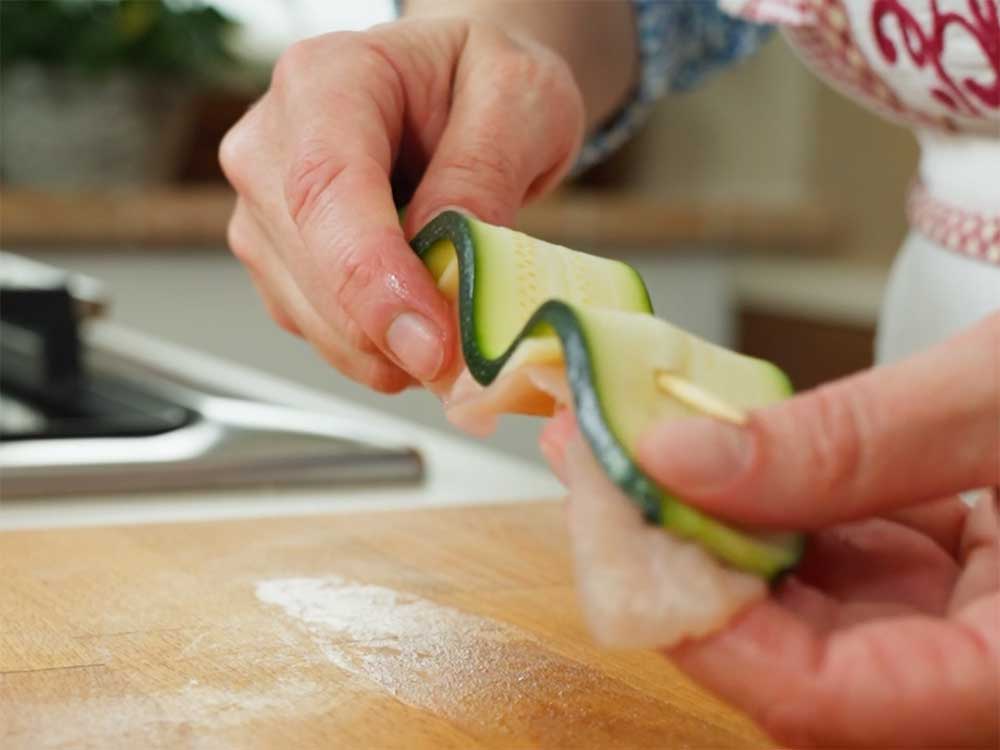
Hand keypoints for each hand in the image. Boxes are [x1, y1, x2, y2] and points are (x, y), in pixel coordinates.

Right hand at [219, 17, 584, 390]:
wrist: (457, 90)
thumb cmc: (480, 80)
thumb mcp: (517, 97)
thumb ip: (482, 172)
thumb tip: (447, 266)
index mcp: (326, 79)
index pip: (327, 188)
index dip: (373, 278)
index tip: (429, 343)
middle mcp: (273, 144)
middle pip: (310, 263)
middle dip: (388, 332)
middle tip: (468, 361)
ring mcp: (266, 209)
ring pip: (309, 314)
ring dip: (385, 350)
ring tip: (455, 331)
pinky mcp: (280, 262)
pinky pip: (319, 332)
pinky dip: (376, 351)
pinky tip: (420, 325)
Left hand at [541, 312, 999, 747]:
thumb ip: (850, 442)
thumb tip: (679, 457)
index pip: (836, 702)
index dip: (716, 633)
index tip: (628, 537)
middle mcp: (984, 670)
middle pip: (797, 663)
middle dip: (684, 568)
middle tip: (597, 474)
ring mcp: (961, 626)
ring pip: (801, 610)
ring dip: (710, 532)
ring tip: (623, 446)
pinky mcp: (944, 576)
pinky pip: (831, 561)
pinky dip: (765, 507)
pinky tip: (708, 450)